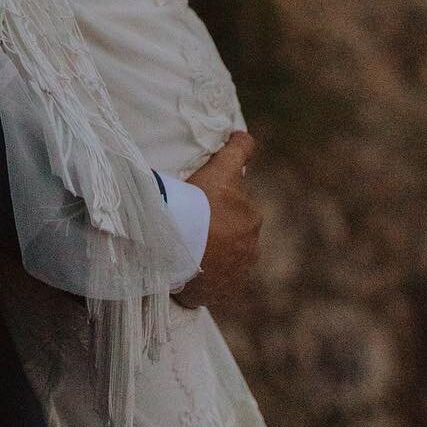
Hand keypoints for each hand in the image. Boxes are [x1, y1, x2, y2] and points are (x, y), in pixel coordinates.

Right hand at [171, 131, 261, 312]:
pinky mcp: (224, 293)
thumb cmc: (196, 202)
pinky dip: (207, 279)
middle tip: (188, 225)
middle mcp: (251, 247)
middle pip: (231, 234)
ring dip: (213, 255)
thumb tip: (244, 134)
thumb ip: (239, 150)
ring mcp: (238, 273)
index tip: (203, 206)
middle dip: (217, 230)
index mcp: (251, 218)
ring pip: (225, 259)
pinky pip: (216, 284)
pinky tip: (189, 270)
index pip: (237, 208)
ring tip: (185, 248)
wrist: (174, 243)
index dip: (219, 203)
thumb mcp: (221, 169)